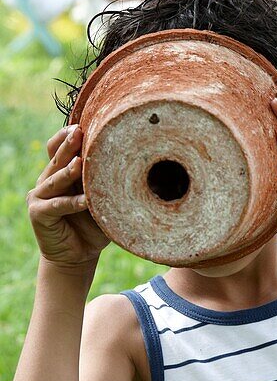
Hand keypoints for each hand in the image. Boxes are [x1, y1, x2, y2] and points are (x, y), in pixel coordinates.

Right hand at [26, 125, 109, 269]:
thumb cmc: (94, 226)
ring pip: (55, 179)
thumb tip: (135, 168)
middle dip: (69, 145)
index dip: (67, 136)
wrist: (78, 256)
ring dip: (68, 171)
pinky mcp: (38, 213)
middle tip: (79, 131)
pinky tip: (85, 201)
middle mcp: (48, 180)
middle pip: (57, 158)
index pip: (60, 148)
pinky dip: (71, 203)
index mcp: (62, 173)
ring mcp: (40, 196)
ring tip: (81, 162)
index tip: (84, 123)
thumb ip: (106, 185)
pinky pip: (57, 205)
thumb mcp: (102, 202)